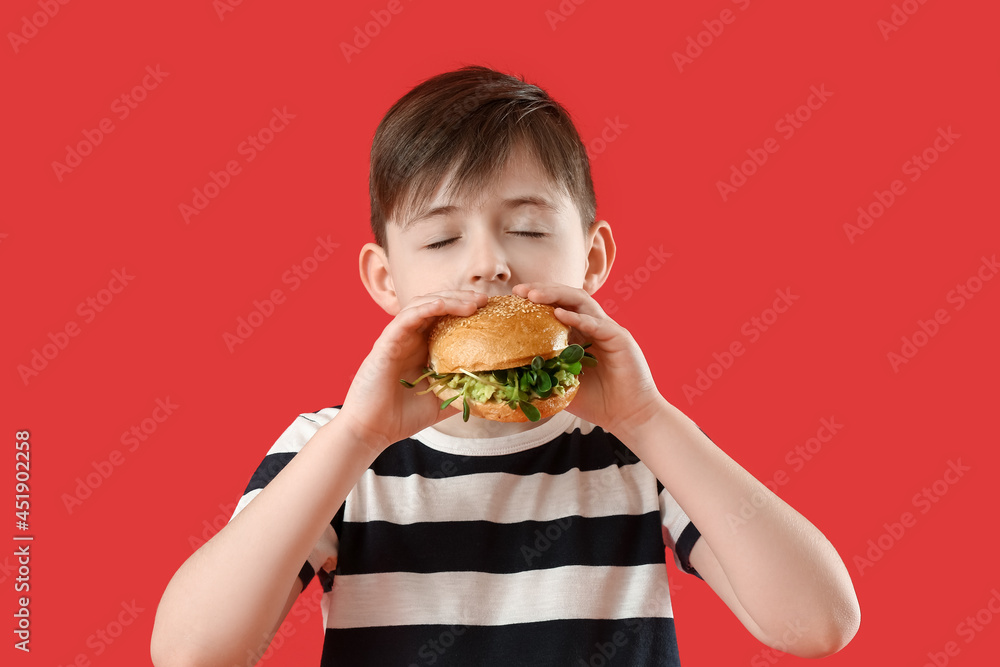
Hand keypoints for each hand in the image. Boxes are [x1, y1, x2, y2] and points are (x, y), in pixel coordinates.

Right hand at [337, 290, 488, 451]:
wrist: (373, 431)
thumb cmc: (403, 417)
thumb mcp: (442, 402)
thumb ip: (461, 391)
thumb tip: (491, 391)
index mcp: (422, 348)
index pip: (445, 318)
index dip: (466, 310)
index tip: (490, 310)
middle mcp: (409, 338)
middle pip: (436, 305)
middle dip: (462, 298)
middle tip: (486, 300)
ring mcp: (397, 338)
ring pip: (422, 305)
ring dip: (448, 299)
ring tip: (473, 303)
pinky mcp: (386, 343)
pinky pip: (406, 318)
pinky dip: (425, 307)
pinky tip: (443, 306)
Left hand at [511, 282, 664, 436]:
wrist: (628, 416)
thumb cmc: (596, 402)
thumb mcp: (561, 385)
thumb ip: (542, 374)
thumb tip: (508, 374)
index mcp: (579, 333)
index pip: (556, 306)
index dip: (535, 300)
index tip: (512, 298)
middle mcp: (593, 326)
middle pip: (567, 297)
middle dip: (542, 290)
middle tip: (519, 290)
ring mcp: (607, 330)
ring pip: (581, 302)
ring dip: (556, 295)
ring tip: (534, 296)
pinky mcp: (619, 339)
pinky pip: (597, 324)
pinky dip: (578, 318)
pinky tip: (559, 315)